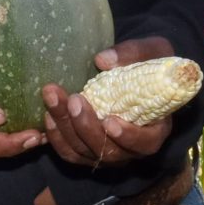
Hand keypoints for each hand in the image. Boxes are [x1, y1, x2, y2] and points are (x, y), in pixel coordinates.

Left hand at [40, 37, 177, 168]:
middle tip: (74, 100)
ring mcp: (109, 153)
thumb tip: (102, 60)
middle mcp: (132, 148)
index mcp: (156, 128)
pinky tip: (48, 114)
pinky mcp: (88, 151)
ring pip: (84, 152)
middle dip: (86, 127)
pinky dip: (57, 137)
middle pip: (108, 151)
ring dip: (65, 128)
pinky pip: (70, 152)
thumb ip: (132, 54)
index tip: (110, 121)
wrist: (133, 73)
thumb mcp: (153, 51)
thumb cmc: (150, 64)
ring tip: (52, 98)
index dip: (129, 137)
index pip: (146, 144)